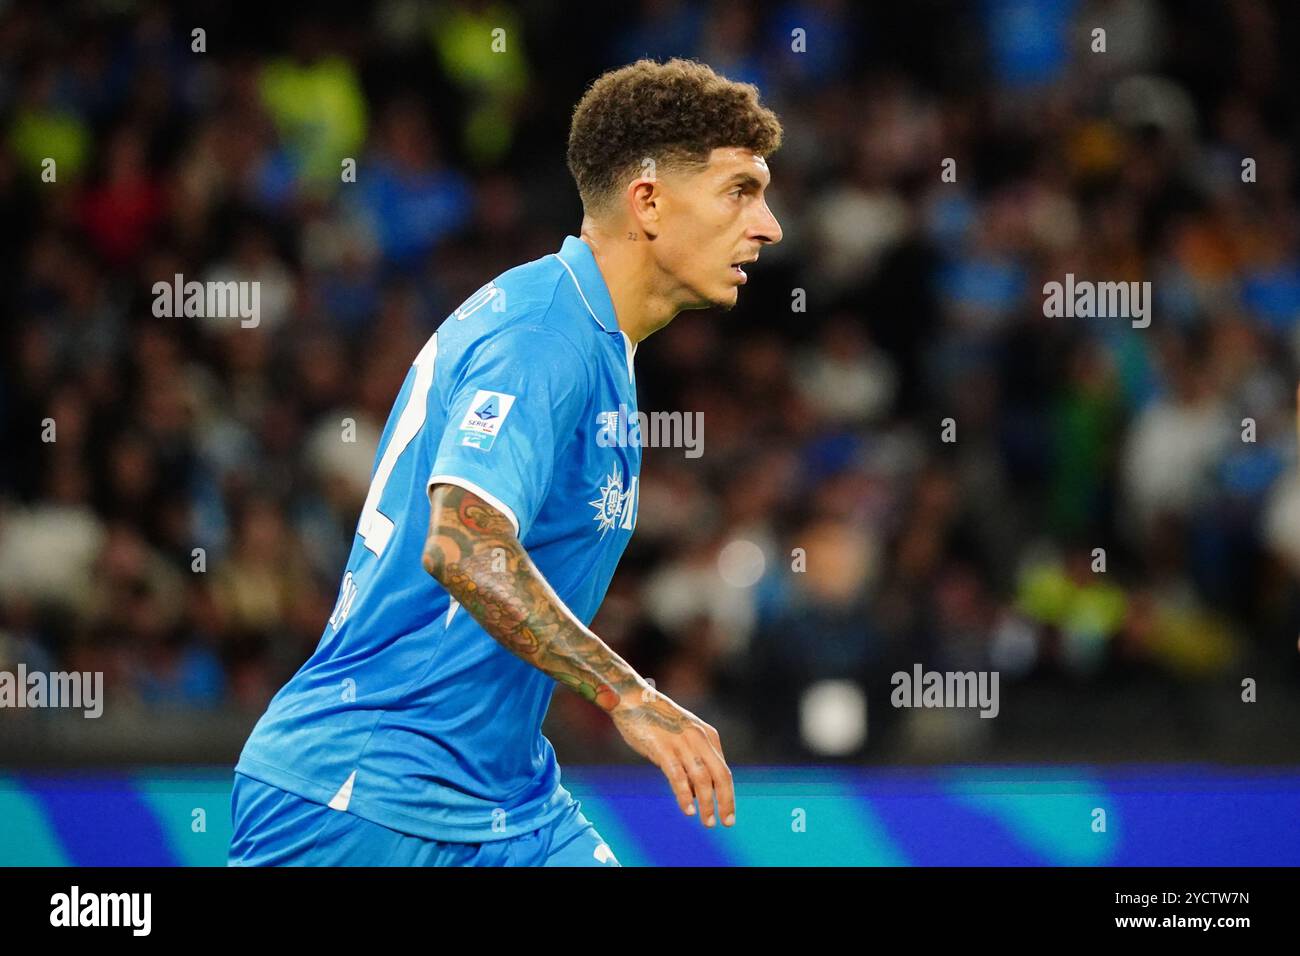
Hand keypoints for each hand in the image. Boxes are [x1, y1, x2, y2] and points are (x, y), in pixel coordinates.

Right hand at [609, 683, 734, 827]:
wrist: (632, 699)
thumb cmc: (656, 720)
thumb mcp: (683, 734)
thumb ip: (694, 757)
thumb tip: (700, 791)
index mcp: (707, 735)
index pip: (724, 770)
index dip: (728, 795)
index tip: (728, 814)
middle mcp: (698, 738)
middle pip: (720, 775)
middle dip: (725, 802)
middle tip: (726, 823)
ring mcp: (681, 742)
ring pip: (702, 778)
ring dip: (707, 803)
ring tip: (707, 822)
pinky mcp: (662, 748)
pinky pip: (678, 776)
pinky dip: (685, 795)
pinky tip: (688, 810)